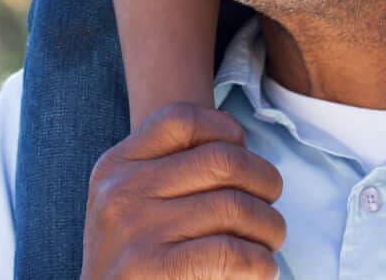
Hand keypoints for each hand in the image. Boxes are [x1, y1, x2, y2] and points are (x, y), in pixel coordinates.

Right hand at [82, 102, 285, 278]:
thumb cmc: (132, 265)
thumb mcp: (127, 204)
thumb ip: (166, 174)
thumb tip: (238, 148)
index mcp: (116, 165)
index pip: (184, 119)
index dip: (228, 132)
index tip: (244, 163)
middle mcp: (123, 190)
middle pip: (222, 160)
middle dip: (265, 182)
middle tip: (269, 210)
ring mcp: (136, 229)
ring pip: (235, 206)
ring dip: (269, 228)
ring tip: (268, 245)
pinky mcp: (153, 270)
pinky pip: (232, 253)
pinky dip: (261, 263)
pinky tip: (260, 270)